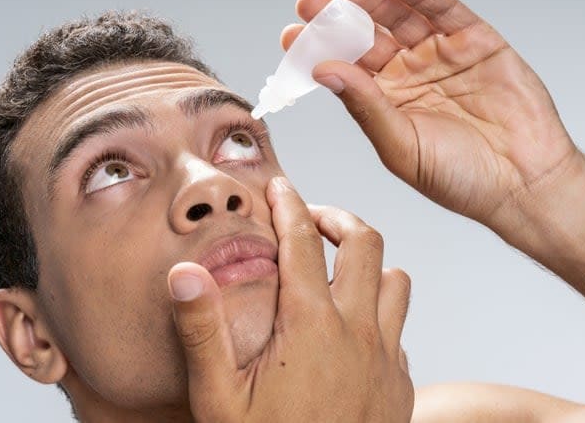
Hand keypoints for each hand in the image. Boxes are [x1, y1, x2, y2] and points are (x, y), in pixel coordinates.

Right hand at [167, 177, 412, 421]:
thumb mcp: (218, 398)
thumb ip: (201, 330)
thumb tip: (183, 272)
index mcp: (311, 324)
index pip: (303, 241)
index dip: (289, 204)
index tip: (280, 185)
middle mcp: (358, 330)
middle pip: (366, 242)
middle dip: (338, 217)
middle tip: (311, 219)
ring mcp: (386, 356)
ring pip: (396, 279)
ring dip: (369, 263)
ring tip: (337, 267)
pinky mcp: (400, 383)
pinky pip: (400, 326)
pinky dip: (381, 310)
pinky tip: (351, 328)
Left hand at [282, 0, 578, 231]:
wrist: (524, 184)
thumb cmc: (461, 178)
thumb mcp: (401, 145)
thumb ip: (365, 106)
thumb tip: (323, 70)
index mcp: (385, 103)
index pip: (344, 69)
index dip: (318, 52)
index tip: (292, 36)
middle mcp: (408, 75)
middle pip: (367, 37)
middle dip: (339, 18)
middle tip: (312, 3)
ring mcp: (441, 55)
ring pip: (402, 17)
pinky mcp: (476, 41)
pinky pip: (445, 10)